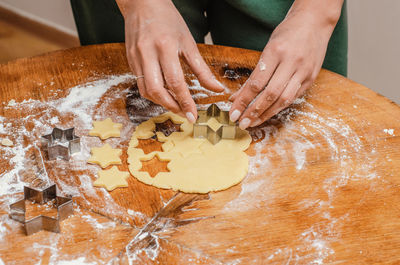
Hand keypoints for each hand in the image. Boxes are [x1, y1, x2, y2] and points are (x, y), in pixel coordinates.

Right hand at [118, 0, 223, 121]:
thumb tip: (217, 89)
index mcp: (166, 47)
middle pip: (156, 90)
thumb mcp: (188, 42)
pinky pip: (140, 83)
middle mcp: (148, 53)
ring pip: (146, 90)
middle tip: (184, 113)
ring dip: (161, 102)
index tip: (193, 115)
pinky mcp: (130, 61)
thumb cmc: (168, 21)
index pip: (175, 82)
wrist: (142, 4)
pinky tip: (164, 94)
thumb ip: (202, 69)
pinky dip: (153, 93)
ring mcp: (136, 58)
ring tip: (175, 105)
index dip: (185, 102)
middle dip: (171, 106)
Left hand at [229, 1, 342, 128]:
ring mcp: (304, 71)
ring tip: (253, 123)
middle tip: (241, 123)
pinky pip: (293, 97)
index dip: (243, 100)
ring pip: (283, 99)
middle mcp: (291, 62)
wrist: (315, 21)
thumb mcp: (268, 47)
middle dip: (253, 112)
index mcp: (276, 51)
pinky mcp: (311, 78)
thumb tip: (238, 96)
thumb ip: (255, 73)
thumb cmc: (287, 33)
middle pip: (270, 94)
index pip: (256, 82)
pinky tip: (268, 114)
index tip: (233, 112)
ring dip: (266, 114)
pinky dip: (279, 107)